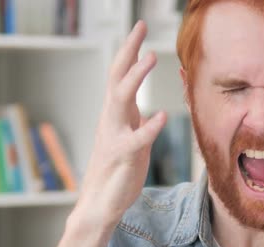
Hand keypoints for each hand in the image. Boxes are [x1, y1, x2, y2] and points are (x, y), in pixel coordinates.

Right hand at [74, 21, 166, 229]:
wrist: (101, 202)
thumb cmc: (118, 168)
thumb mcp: (129, 136)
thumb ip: (134, 118)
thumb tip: (143, 104)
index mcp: (116, 113)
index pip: (120, 74)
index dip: (129, 50)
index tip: (139, 26)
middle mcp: (112, 119)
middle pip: (117, 76)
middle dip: (128, 50)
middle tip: (140, 26)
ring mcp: (115, 136)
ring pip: (121, 100)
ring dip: (135, 77)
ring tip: (151, 57)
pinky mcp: (123, 157)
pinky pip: (136, 139)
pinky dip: (149, 127)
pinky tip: (163, 117)